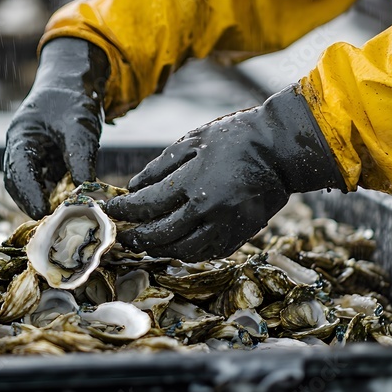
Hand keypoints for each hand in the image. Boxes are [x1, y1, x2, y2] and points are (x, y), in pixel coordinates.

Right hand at [4, 38, 108, 218]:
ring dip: (44, 200)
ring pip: (32, 185)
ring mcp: (33, 154)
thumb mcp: (80, 128)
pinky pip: (47, 181)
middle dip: (33, 203)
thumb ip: (81, 159)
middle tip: (52, 222)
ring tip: (62, 216)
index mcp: (21, 136)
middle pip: (18, 183)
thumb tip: (85, 191)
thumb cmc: (74, 98)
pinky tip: (70, 203)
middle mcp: (21, 148)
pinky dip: (56, 193)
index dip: (28, 194)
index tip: (43, 213)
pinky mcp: (46, 159)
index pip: (18, 171)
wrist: (77, 79)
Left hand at [107, 84, 343, 260]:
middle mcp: (207, 210)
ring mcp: (225, 226)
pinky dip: (187, 252)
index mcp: (192, 183)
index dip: (125, 209)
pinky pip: (207, 253)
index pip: (147, 205)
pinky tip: (176, 245)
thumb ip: (159, 167)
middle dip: (137, 236)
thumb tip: (133, 189)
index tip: (111, 208)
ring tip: (146, 243)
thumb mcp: (192, 141)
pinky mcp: (239, 235)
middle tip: (124, 235)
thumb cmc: (234, 138)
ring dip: (160, 250)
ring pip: (183, 250)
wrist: (280, 151)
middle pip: (161, 235)